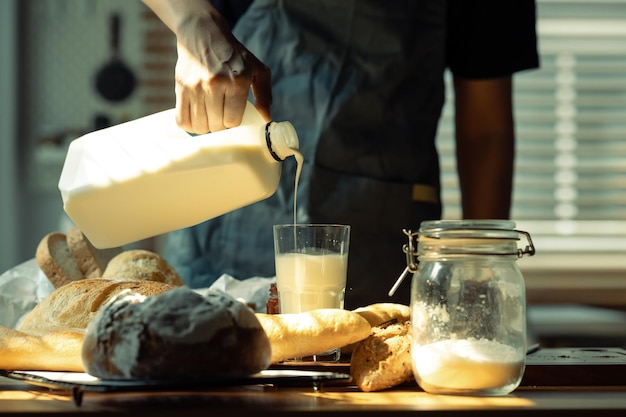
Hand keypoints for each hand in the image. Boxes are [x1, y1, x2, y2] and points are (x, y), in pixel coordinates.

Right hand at [173, 11, 271, 132]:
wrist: (203, 34)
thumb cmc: (233, 55)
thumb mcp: (256, 69)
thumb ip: (264, 94)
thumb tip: (266, 118)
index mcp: (237, 81)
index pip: (233, 120)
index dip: (233, 121)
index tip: (232, 114)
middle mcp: (215, 84)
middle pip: (216, 125)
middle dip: (220, 124)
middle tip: (221, 114)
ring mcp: (195, 86)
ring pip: (199, 126)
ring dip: (205, 125)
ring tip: (209, 115)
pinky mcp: (181, 87)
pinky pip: (182, 120)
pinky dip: (189, 125)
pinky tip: (195, 119)